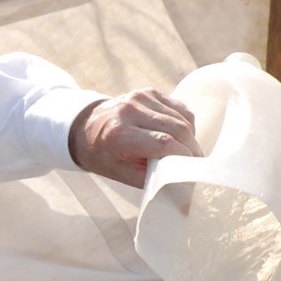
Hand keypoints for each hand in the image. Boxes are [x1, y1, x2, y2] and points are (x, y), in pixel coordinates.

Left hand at [68, 88, 199, 186]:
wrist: (85, 127)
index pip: (163, 143)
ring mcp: (140, 97)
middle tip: (194, 164)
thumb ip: (151, 179)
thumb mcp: (121, 174)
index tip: (190, 170)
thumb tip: (182, 188)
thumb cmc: (103, 155)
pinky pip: (179, 108)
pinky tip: (177, 136)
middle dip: (192, 148)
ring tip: (185, 152)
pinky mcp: (149, 92)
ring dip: (190, 137)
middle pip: (178, 128)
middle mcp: (130, 110)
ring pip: (182, 117)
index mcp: (119, 133)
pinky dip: (185, 123)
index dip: (183, 157)